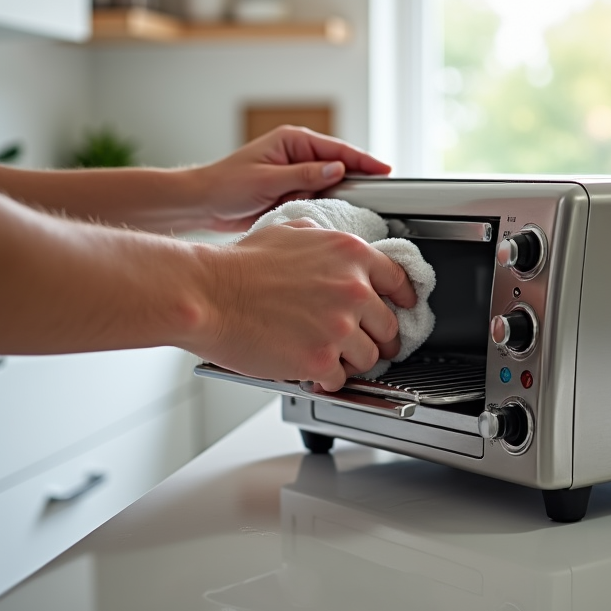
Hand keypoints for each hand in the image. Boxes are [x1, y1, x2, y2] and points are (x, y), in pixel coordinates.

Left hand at [194, 126, 390, 232]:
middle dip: (349, 183)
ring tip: (328, 210)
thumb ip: (304, 174)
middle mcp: (297, 155)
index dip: (363, 160)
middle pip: (338, 166)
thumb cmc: (226, 185)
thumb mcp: (267, 180)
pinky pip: (315, 199)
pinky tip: (314, 216)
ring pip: (328, 187)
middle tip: (369, 199)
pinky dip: (316, 208)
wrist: (202, 204)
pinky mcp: (291, 191)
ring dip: (329, 199)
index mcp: (293, 141)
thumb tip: (337, 168)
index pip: (337, 149)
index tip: (385, 170)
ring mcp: (296, 174)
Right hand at [194, 221, 416, 391]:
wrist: (208, 294)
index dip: (401, 300)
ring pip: (369, 358)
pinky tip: (312, 369)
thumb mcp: (290, 230)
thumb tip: (332, 245)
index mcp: (350, 255)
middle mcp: (352, 289)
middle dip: (377, 338)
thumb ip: (323, 238)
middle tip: (362, 343)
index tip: (401, 309)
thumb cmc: (240, 266)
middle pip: (389, 327)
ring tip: (330, 356)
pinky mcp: (320, 358)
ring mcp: (339, 326)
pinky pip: (340, 379)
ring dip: (351, 361)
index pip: (400, 282)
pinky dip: (327, 379)